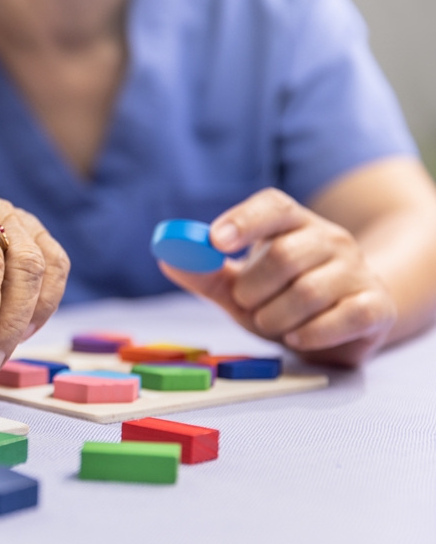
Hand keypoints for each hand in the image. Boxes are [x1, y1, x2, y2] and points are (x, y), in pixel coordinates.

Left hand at [160, 188, 396, 365]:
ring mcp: (358, 271)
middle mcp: (331, 240)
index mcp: (294, 225)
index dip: (244, 221)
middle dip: (253, 289)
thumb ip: (206, 274)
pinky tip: (298, 336)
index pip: (273, 206)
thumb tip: (167, 257)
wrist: (344, 325)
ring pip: (309, 291)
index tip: (216, 241)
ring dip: (276, 317)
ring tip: (272, 322)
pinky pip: (342, 317)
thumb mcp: (240, 287)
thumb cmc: (283, 299)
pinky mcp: (376, 306)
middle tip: (246, 303)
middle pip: (284, 255)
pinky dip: (311, 334)